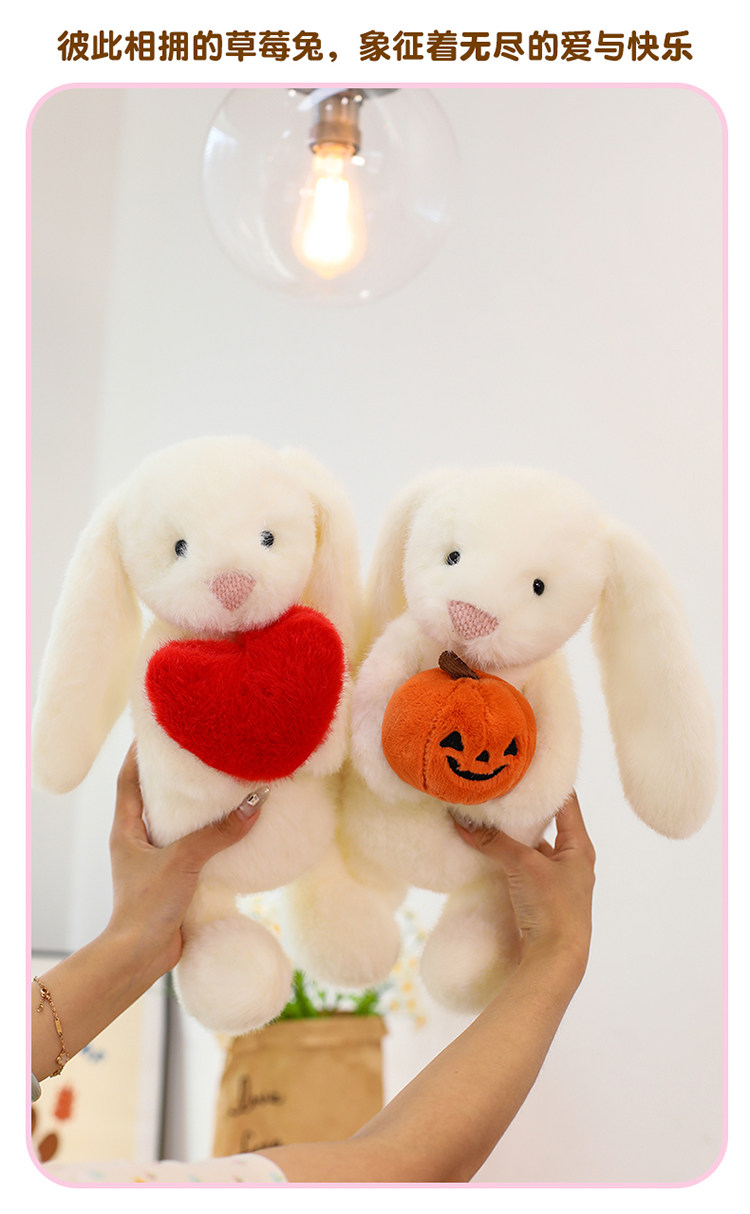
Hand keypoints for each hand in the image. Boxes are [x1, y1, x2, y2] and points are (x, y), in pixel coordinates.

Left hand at [107, 744, 263, 977]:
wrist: (139, 958)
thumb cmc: (147, 905)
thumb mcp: (183, 862)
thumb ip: (218, 833)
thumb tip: (256, 803)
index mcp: (126, 828)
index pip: (128, 778)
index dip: (140, 751)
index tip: (160, 728)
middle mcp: (137, 840)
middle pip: (153, 797)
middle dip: (174, 776)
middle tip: (202, 752)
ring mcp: (154, 861)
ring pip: (175, 824)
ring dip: (195, 809)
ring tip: (223, 786)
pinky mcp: (172, 880)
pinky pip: (192, 849)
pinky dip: (210, 838)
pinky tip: (233, 831)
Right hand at [454, 791, 594, 978]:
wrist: (557, 961)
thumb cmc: (553, 908)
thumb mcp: (523, 867)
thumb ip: (494, 842)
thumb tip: (462, 821)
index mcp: (579, 846)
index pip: (566, 801)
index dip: (548, 781)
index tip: (526, 765)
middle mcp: (573, 860)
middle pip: (549, 823)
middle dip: (524, 809)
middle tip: (499, 790)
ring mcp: (558, 880)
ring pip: (534, 847)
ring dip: (515, 836)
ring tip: (489, 818)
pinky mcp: (542, 897)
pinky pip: (524, 868)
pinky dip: (509, 858)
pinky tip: (489, 852)